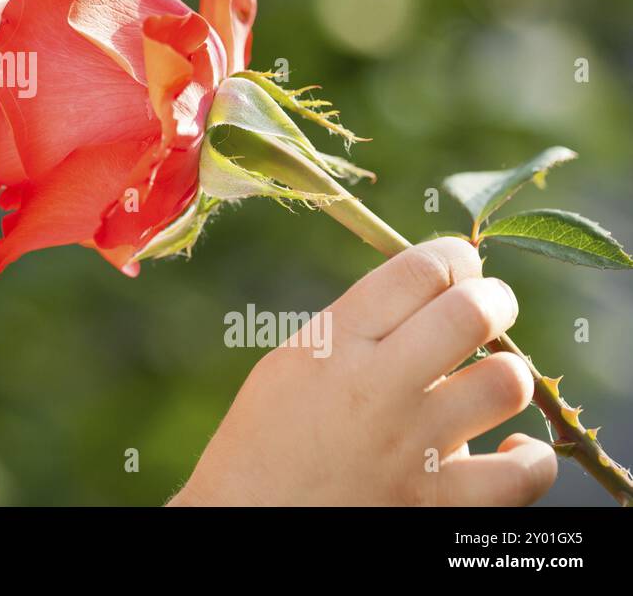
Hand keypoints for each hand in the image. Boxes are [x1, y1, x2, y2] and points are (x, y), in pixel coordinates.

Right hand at [169, 237, 556, 505]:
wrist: (246, 520)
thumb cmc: (266, 437)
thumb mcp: (292, 362)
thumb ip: (357, 326)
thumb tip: (438, 293)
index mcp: (332, 343)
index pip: (418, 271)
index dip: (454, 257)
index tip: (460, 267)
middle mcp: (374, 387)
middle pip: (472, 312)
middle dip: (495, 299)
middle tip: (490, 308)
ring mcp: (410, 449)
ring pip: (507, 383)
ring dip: (509, 374)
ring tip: (493, 380)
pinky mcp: (434, 505)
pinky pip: (522, 474)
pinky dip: (529, 458)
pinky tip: (512, 449)